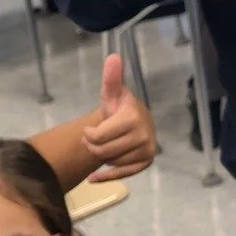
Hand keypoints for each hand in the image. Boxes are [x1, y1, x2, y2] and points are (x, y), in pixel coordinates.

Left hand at [81, 54, 155, 182]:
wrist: (132, 123)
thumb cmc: (118, 109)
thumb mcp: (111, 93)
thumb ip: (111, 78)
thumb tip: (112, 57)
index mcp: (133, 116)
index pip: (98, 136)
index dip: (89, 134)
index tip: (89, 129)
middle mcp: (144, 134)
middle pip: (103, 151)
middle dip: (93, 147)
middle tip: (94, 140)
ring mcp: (147, 150)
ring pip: (111, 162)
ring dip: (103, 157)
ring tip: (106, 146)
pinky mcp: (146, 163)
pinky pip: (121, 175)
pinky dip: (105, 178)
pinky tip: (94, 178)